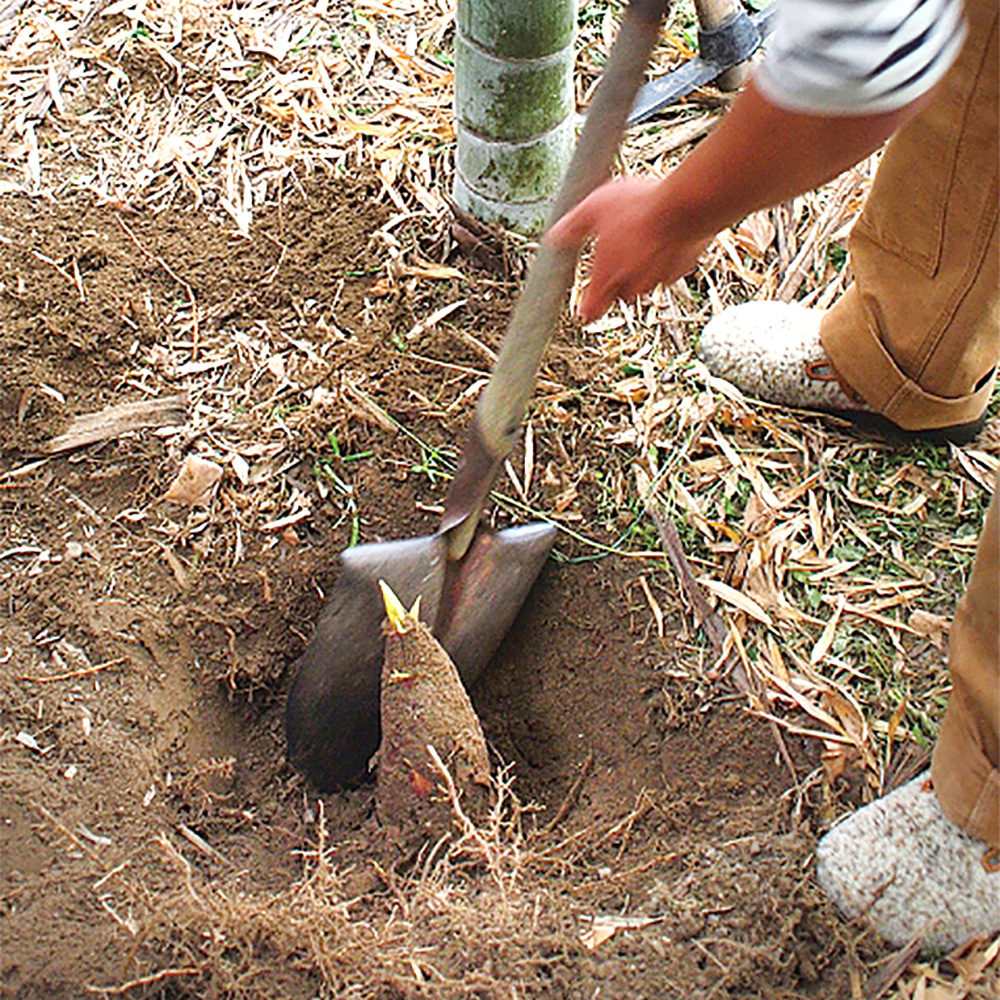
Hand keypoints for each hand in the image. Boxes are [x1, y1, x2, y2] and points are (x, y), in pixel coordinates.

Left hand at [546, 176, 712, 322]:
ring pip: (644, 284)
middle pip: (619, 294)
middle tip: (617, 254)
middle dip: (616, 280)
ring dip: (640, 270)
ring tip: (640, 240)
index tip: (585, 310)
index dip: (587, 310)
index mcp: (606, 276)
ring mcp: (658, 279)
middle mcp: (632, 284)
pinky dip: (663, 260)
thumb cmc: (638, 207)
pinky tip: (662, 237)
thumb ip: (573, 226)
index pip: (592, 309)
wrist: (684, 206)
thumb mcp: (594, 208)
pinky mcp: (681, 269)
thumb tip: (555, 238)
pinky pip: (667, 271)